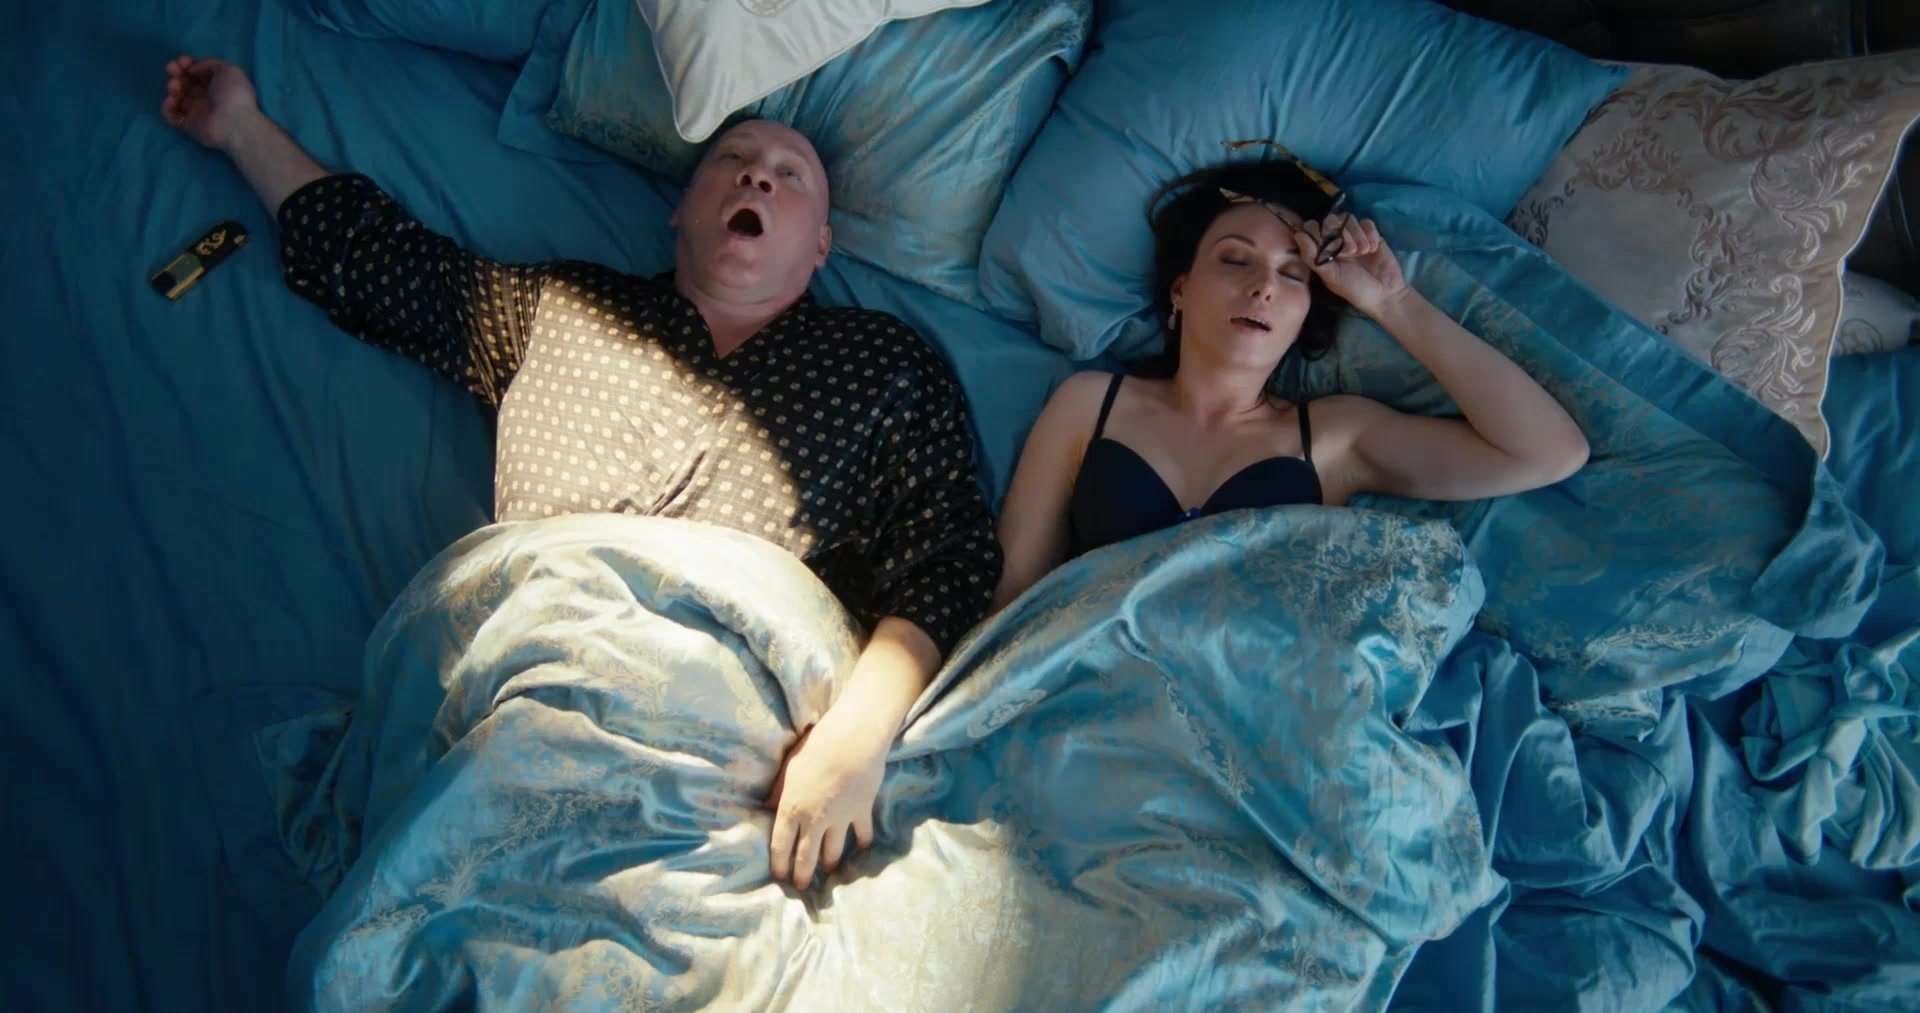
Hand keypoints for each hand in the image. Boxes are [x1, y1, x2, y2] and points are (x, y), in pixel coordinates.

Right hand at [161, 54, 259, 151]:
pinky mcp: (189, 125)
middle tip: (171, 70)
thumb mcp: (228, 70)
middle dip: (175, 72)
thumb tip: (193, 70)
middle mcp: (206, 97)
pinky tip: (172, 101)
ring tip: (175, 86)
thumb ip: (209, 64)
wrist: (234, 124)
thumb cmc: (233, 94)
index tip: (182, 61)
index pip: (197, 72)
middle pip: (185, 82)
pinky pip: (172, 116)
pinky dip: (167, 108)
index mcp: (217, 84)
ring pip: (177, 97)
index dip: (187, 64)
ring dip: (172, 87)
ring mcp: (197, 111)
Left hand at [764, 715, 886, 888]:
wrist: (852, 742)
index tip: (779, 876)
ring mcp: (840, 819)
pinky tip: (862, 847)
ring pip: (833, 851)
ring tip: (830, 870)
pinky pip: (862, 834)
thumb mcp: (788, 769)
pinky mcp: (862, 812)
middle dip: (803, 875)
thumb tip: (769, 806)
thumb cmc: (815, 749)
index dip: (779, 865)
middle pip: (806, 857)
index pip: (780, 846)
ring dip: (830, 862)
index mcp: (791, 809)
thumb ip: (779, 792)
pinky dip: (862, 842)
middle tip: (802, 886)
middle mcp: (814, 821)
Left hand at [1293, 214, 1411, 319]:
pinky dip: (1370, 234)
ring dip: (1357, 235)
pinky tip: (1373, 248)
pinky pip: (1366, 222)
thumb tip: (1298, 234)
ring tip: (1363, 253)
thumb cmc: (1354, 289)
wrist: (1385, 293)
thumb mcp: (1331, 277)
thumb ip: (1312, 257)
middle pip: (1330, 219)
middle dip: (1340, 235)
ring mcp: (1353, 235)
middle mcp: (1335, 240)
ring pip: (1348, 218)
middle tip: (1350, 253)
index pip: (1311, 227)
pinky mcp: (1370, 233)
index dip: (1318, 233)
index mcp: (1321, 250)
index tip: (1329, 248)